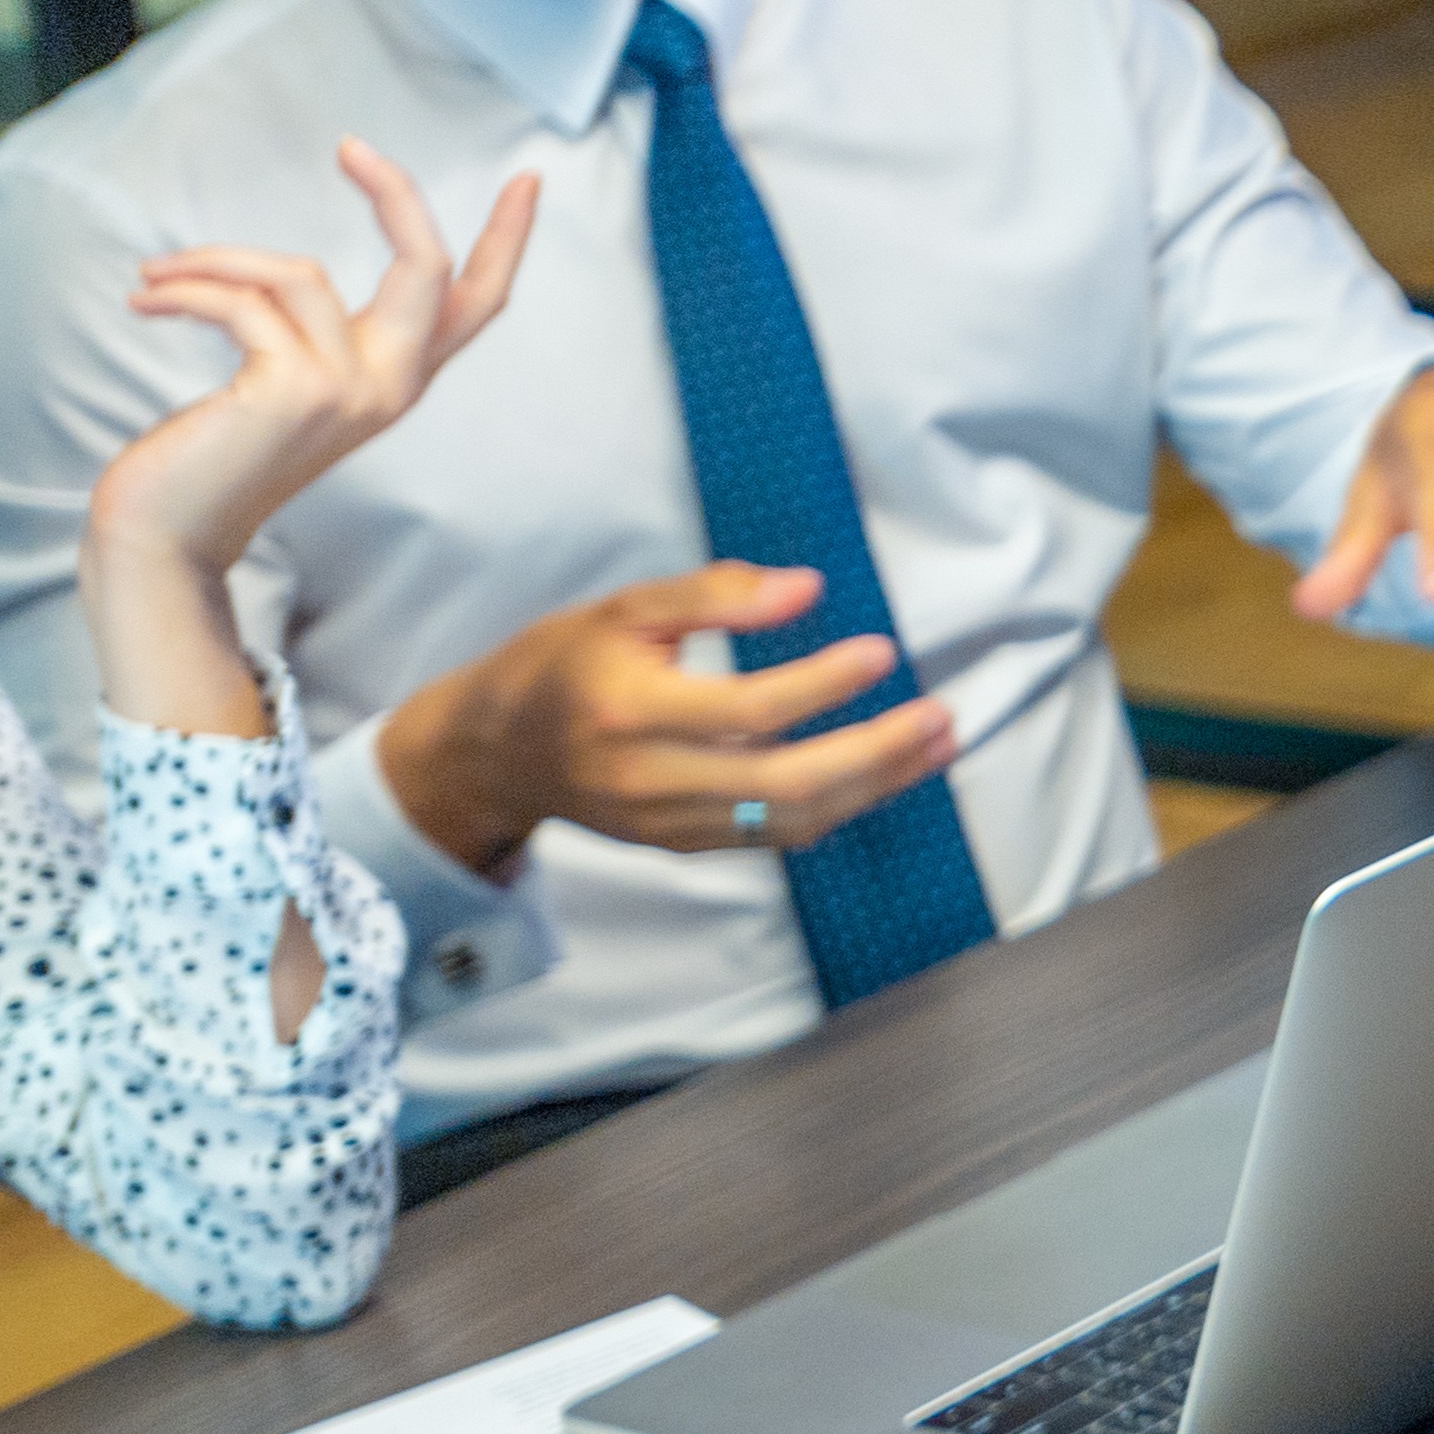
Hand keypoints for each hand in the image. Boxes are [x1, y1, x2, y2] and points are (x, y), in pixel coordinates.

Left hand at [83, 140, 535, 577]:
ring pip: (300, 273)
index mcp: (397, 381)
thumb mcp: (283, 379)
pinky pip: (244, 303)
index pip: (476, 305)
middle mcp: (390, 387)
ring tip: (155, 276)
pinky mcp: (298, 391)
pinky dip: (186, 292)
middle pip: (428, 267)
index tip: (528, 179)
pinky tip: (147, 299)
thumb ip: (306, 332)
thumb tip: (280, 271)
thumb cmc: (214, 453)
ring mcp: (351, 391)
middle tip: (352, 146)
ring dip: (215, 262)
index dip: (509, 239)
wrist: (166, 529)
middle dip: (397, 195)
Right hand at [378, 563, 960, 877]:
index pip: (746, 709)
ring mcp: (665, 822)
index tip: (882, 653)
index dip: (822, 685)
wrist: (493, 752)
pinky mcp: (679, 845)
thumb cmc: (560, 663)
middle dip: (875, 755)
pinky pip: (773, 836)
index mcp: (630, 711)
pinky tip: (883, 773)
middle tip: (940, 718)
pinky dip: (835, 807)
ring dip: (875, 787)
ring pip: (789, 820)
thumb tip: (808, 589)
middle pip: (783, 783)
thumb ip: (714, 595)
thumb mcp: (624, 609)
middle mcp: (648, 778)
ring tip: (936, 744)